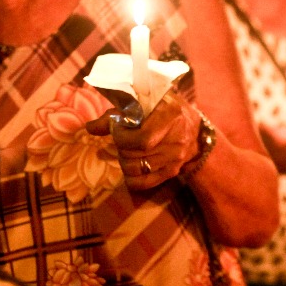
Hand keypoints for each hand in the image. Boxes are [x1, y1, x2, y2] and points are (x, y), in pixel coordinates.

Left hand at [85, 93, 200, 189]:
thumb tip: (90, 128)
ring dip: (124, 160)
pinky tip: (131, 166)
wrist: (195, 129)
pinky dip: (130, 177)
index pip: (142, 139)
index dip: (122, 137)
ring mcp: (176, 158)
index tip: (118, 128)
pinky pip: (142, 183)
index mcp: (171, 115)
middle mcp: (177, 139)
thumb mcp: (145, 103)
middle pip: (134, 154)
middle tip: (123, 138)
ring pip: (135, 169)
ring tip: (128, 149)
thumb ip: (118, 113)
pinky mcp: (172, 172)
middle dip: (121, 147)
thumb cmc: (165, 110)